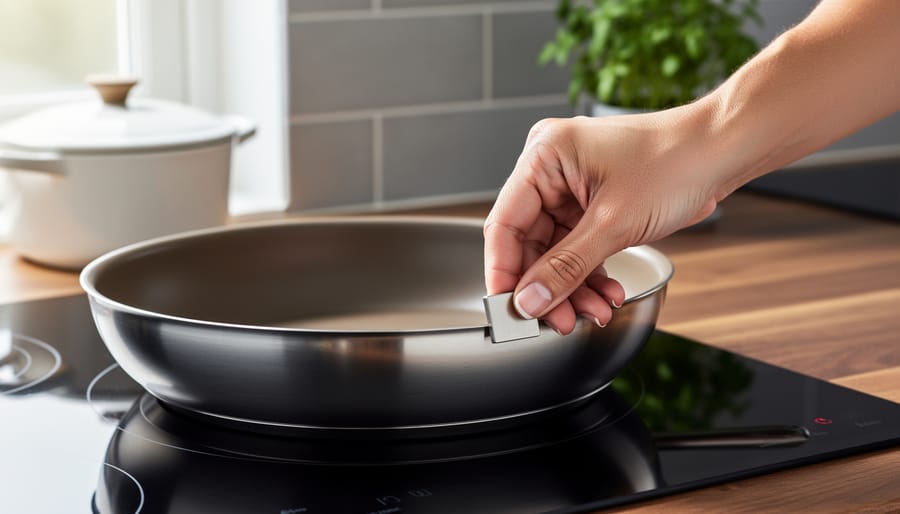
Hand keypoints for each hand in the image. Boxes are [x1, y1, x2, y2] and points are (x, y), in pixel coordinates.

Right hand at [484, 111, 719, 333]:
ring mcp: (572, 187)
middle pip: (530, 243)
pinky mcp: (592, 203)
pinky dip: (590, 274)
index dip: (504, 273)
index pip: (504, 225)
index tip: (508, 310)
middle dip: (548, 287)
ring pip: (556, 252)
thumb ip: (565, 267)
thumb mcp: (614, 223)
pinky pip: (578, 247)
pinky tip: (606, 293)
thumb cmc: (676, 161)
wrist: (723, 151)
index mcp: (543, 157)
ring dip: (573, 286)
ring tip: (592, 311)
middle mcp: (551, 169)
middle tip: (557, 320)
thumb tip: (529, 300)